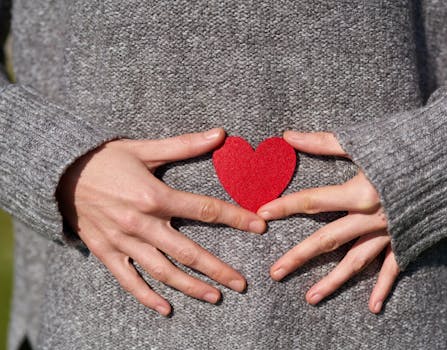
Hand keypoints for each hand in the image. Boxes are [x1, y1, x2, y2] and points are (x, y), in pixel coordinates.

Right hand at [56, 128, 265, 315]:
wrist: (59, 173)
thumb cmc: (105, 159)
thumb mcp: (144, 148)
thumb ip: (184, 146)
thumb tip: (220, 133)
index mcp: (155, 196)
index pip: (205, 210)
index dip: (235, 218)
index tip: (259, 227)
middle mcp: (142, 223)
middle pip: (188, 251)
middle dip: (218, 269)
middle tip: (242, 284)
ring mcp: (124, 241)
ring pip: (163, 271)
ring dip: (190, 287)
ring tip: (215, 297)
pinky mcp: (107, 252)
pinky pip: (129, 280)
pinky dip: (146, 297)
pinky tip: (166, 308)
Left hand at [257, 131, 398, 312]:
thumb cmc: (408, 144)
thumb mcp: (364, 142)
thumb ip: (324, 142)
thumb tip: (288, 135)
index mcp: (358, 193)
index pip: (311, 201)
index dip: (285, 206)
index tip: (262, 213)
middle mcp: (370, 218)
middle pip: (327, 240)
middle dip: (299, 256)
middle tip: (275, 272)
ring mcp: (389, 232)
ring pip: (355, 261)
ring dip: (333, 281)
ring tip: (310, 297)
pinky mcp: (407, 239)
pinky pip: (393, 268)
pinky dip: (384, 287)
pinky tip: (373, 307)